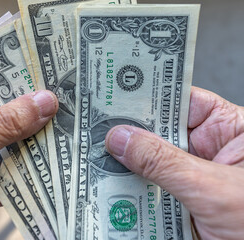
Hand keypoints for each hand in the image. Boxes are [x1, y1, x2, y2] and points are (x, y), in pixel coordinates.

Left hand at [0, 91, 57, 239]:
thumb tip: (38, 103)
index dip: (9, 83)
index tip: (41, 74)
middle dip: (29, 116)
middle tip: (62, 102)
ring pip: (11, 152)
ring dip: (35, 147)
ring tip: (64, 132)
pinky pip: (15, 182)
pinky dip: (34, 178)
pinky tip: (49, 169)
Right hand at [105, 87, 243, 239]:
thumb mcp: (212, 188)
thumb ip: (163, 162)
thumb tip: (121, 139)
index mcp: (230, 131)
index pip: (184, 102)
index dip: (150, 96)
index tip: (117, 96)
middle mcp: (210, 150)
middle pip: (162, 132)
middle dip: (132, 134)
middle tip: (99, 131)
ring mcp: (195, 177)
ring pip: (153, 162)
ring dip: (129, 164)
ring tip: (99, 158)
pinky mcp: (183, 202)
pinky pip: (152, 188)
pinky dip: (134, 189)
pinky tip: (113, 186)